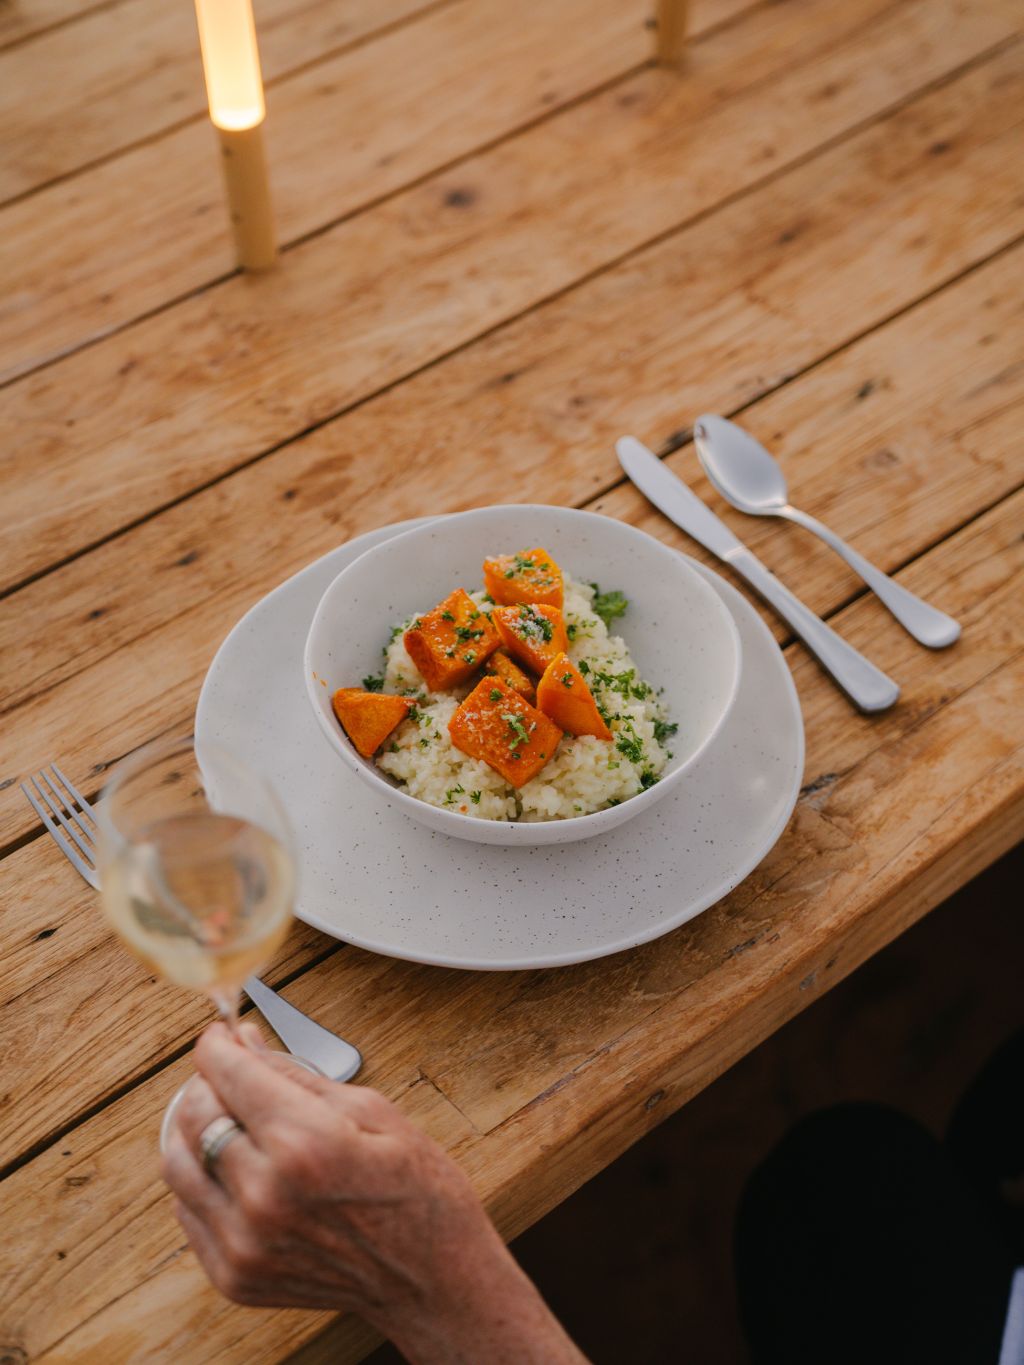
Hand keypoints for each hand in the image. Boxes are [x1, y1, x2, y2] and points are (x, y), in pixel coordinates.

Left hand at [162, 1023, 586, 1363]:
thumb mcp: (369, 1109)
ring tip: (229, 1119)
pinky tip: (238, 1169)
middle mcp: (263, 1196)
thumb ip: (295, 1074)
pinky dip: (203, 1180)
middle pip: (194, 1114)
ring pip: (178, 1164)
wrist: (432, 1275)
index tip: (222, 1036)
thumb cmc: (414, 1187)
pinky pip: (189, 1212)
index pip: (227, 1073)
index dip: (218, 1044)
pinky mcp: (235, 1276)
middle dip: (208, 1082)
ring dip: (195, 1131)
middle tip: (232, 1075)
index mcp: (303, 1144)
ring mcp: (245, 1243)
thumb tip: (244, 1041)